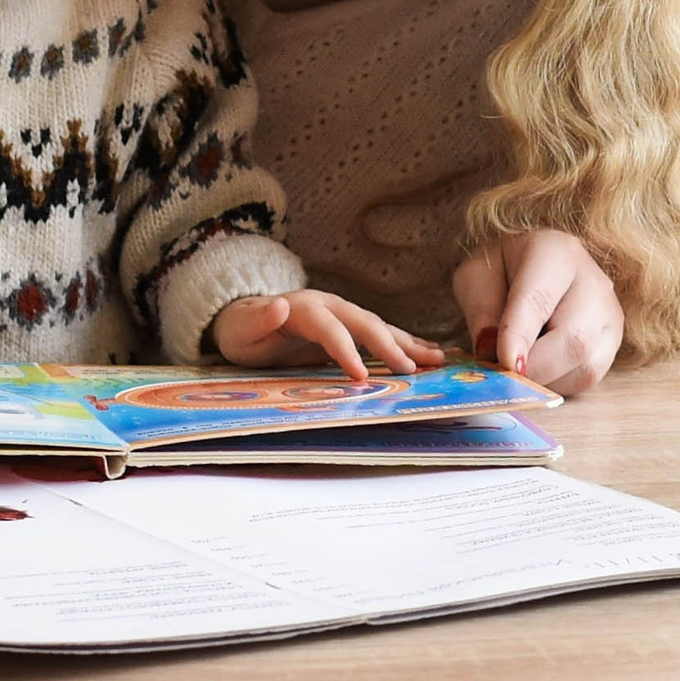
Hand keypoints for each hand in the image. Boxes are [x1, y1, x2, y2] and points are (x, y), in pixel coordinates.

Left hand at [209, 289, 444, 381]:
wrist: (246, 320)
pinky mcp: (350, 327)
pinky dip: (406, 343)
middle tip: (411, 369)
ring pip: (379, 326)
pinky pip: (381, 335)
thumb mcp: (242, 329)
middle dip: (388, 345)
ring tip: (436, 359)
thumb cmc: (244, 330)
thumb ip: (260, 318)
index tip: (361, 376)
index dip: (345, 350)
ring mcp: (343, 314)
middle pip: (363, 322)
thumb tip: (280, 304)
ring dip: (408, 343)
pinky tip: (428, 354)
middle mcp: (330, 306)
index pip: (329, 327)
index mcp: (304, 308)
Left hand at [452, 229, 623, 396]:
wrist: (535, 267)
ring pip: (586, 366)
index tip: (504, 363)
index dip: (519, 336)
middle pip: (574, 339)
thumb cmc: (503, 270)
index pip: (538, 300)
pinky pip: (588, 378)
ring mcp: (609, 315)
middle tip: (503, 378)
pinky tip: (538, 369)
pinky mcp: (613, 343)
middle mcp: (593, 282)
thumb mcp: (477, 275)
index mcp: (554, 253)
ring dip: (546, 380)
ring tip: (517, 369)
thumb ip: (481, 308)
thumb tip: (490, 349)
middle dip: (535, 368)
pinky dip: (558, 384)